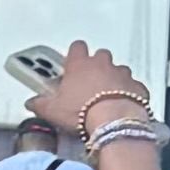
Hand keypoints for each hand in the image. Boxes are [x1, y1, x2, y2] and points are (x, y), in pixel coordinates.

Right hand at [31, 38, 150, 145]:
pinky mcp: (137, 88)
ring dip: (114, 79)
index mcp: (80, 64)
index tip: (71, 63)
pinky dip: (130, 93)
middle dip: (96, 66)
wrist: (113, 121)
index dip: (75, 54)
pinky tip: (123, 106)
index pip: (77, 47)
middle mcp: (102, 64)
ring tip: (107, 97)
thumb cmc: (83, 111)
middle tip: (88, 83)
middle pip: (100, 56)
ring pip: (119, 70)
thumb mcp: (53, 110)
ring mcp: (121, 74)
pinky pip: (134, 87)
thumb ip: (40, 104)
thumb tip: (32, 103)